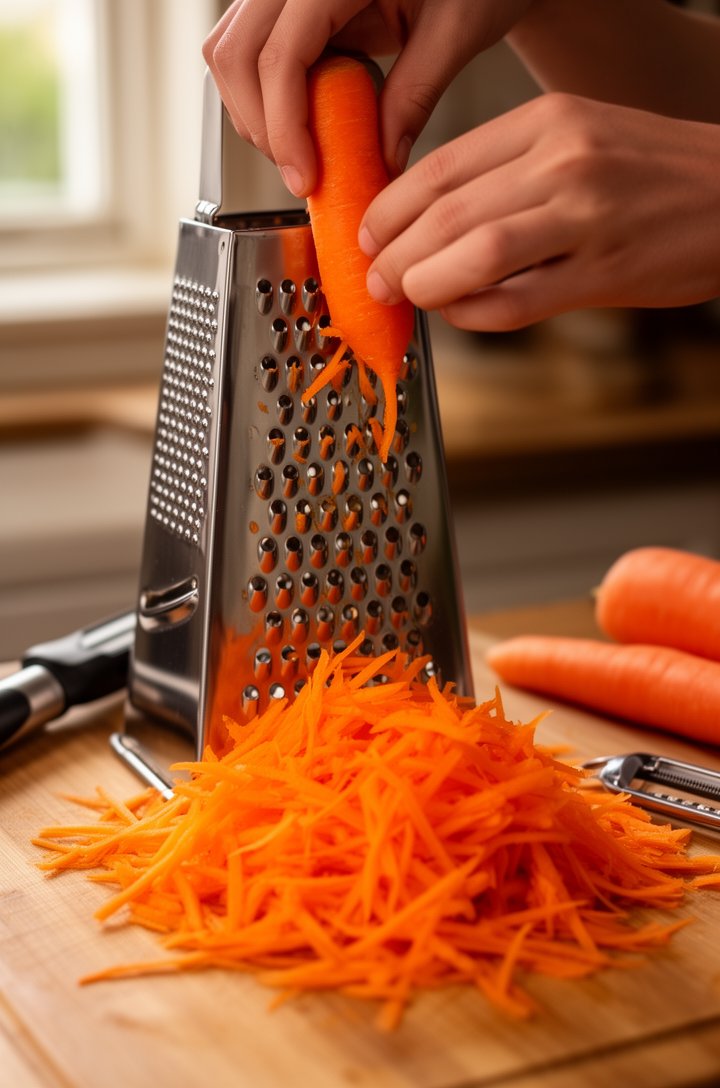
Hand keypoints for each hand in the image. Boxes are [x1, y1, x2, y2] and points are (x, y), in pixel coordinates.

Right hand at [203, 0, 531, 195]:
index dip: (285, 126)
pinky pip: (250, 49)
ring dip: (256, 112)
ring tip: (303, 151)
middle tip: (302, 173)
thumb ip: (415, 95)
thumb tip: (382, 162)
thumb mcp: (456, 31)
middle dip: (261, 126)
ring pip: (230, 51)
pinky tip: (305, 120)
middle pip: (235, 53)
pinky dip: (265, 94)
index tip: (305, 179)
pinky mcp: (286, 1)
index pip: (282, 54)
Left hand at [359, 93, 719, 328]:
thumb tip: (426, 218)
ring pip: (475, 255)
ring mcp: (586, 218)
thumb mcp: (575, 139)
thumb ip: (504, 170)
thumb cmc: (648, 172)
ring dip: (425, 284)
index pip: (440, 167)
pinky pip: (518, 303)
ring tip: (406, 296)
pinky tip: (461, 313)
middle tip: (375, 277)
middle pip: (446, 213)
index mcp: (548, 122)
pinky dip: (475, 314)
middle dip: (393, 254)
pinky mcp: (605, 273)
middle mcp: (564, 162)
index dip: (388, 209)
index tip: (368, 234)